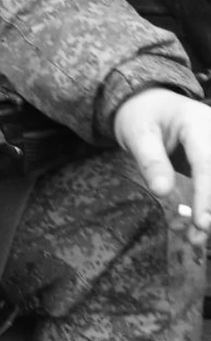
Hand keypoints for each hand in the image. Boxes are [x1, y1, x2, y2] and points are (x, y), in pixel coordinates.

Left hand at [114, 87, 210, 245]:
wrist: (148, 102)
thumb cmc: (141, 115)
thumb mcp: (137, 133)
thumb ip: (151, 161)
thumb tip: (162, 192)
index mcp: (198, 123)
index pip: (207, 163)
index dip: (207, 197)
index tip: (202, 224)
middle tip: (197, 237)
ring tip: (196, 238)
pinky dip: (208, 203)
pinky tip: (201, 224)